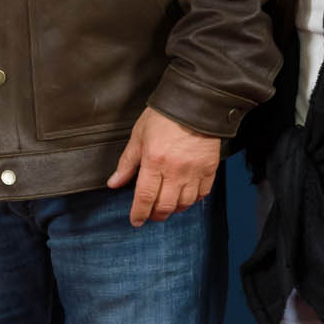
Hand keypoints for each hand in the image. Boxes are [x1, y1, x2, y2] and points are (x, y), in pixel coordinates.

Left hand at [107, 106, 220, 226]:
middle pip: (165, 205)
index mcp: (154, 161)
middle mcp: (175, 170)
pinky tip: (186, 196)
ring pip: (185, 203)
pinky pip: (202, 193)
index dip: (139, 213)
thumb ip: (127, 163)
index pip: (144, 197)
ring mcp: (194, 171)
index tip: (136, 221)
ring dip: (174, 209)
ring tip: (167, 206)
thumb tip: (114, 183)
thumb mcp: (139, 136)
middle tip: (151, 214)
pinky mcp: (209, 168)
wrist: (196, 102)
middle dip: (156, 215)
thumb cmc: (164, 116)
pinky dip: (193, 200)